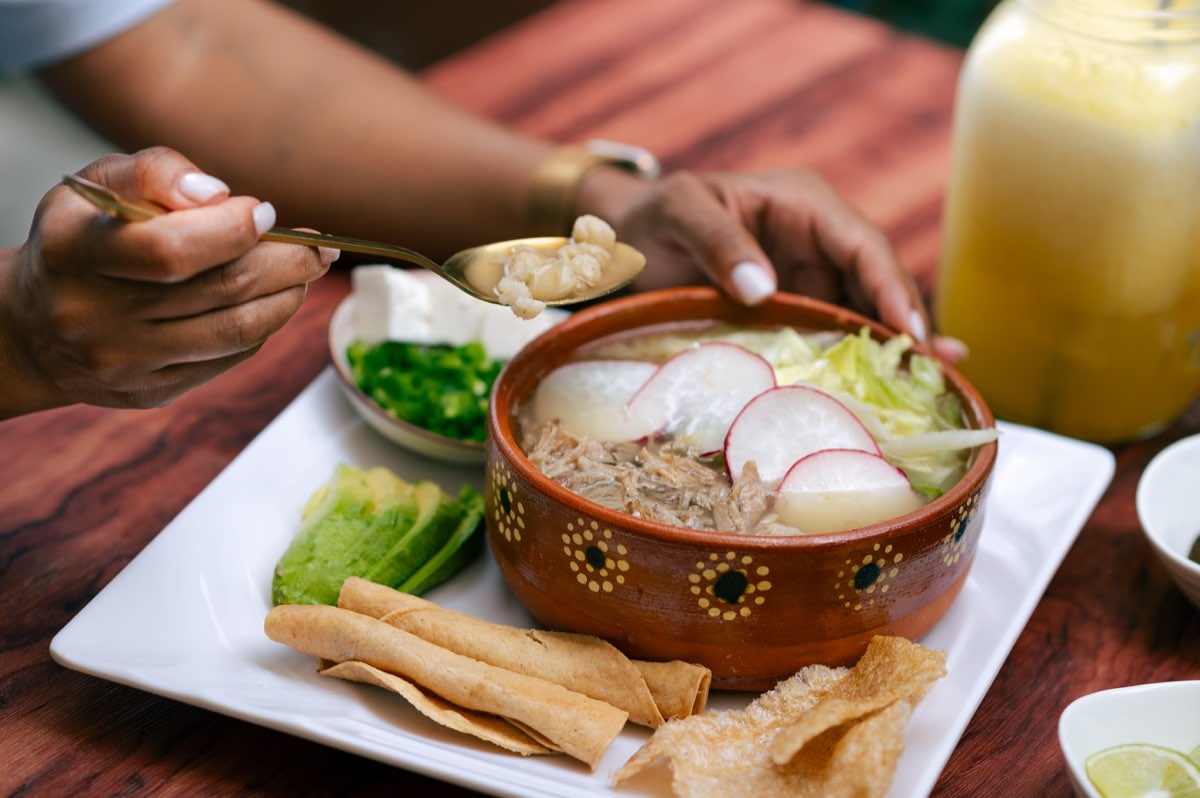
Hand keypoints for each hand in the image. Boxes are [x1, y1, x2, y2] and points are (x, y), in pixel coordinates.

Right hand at [0, 147, 336, 417]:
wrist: (35, 327)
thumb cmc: (82, 239)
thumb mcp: (99, 186)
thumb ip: (156, 172)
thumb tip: (219, 194)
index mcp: (76, 253)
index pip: (171, 249)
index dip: (233, 230)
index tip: (265, 212)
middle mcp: (94, 315)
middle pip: (220, 290)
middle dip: (286, 263)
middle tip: (318, 247)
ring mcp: (124, 362)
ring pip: (237, 330)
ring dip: (288, 296)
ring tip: (306, 271)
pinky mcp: (151, 391)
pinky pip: (231, 357)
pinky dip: (265, 325)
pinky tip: (272, 300)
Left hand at [579, 167, 964, 363]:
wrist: (626, 241)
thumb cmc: (653, 215)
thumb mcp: (678, 211)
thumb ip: (717, 240)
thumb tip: (764, 288)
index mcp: (803, 204)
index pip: (862, 245)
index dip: (891, 287)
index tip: (908, 332)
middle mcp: (819, 241)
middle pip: (878, 283)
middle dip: (910, 324)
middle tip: (937, 371)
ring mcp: (810, 280)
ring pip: (865, 314)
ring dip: (896, 348)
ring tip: (935, 387)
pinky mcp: (796, 313)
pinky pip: (835, 336)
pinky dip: (860, 361)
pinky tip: (890, 392)